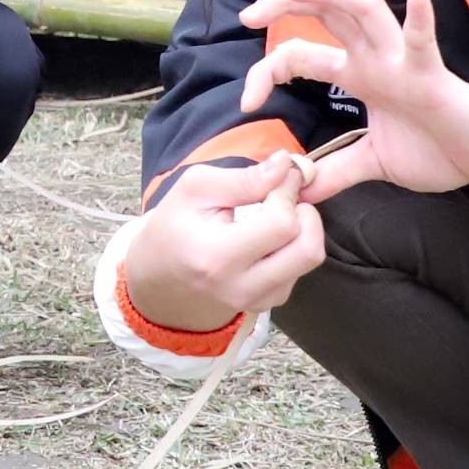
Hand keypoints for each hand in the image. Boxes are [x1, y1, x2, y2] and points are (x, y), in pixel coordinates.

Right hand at [118, 157, 330, 330]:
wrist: (159, 278)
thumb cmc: (174, 227)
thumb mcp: (195, 189)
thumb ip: (244, 177)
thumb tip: (287, 165)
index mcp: (217, 257)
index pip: (282, 223)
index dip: (287, 191)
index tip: (277, 176)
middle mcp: (241, 287)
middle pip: (308, 249)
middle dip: (305, 213)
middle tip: (281, 198)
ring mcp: (257, 300)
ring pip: (309, 259)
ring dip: (301, 230)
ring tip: (272, 216)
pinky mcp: (267, 303)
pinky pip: (300, 270)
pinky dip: (293, 247)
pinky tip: (267, 238)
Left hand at [236, 0, 468, 196]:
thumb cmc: (437, 150)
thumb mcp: (372, 163)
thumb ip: (335, 172)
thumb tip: (298, 189)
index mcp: (359, 74)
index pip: (300, 54)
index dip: (266, 70)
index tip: (246, 101)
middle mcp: (374, 58)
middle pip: (325, 13)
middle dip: (283, 4)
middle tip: (247, 15)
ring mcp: (401, 62)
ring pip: (364, 10)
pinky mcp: (430, 75)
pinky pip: (425, 42)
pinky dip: (421, 20)